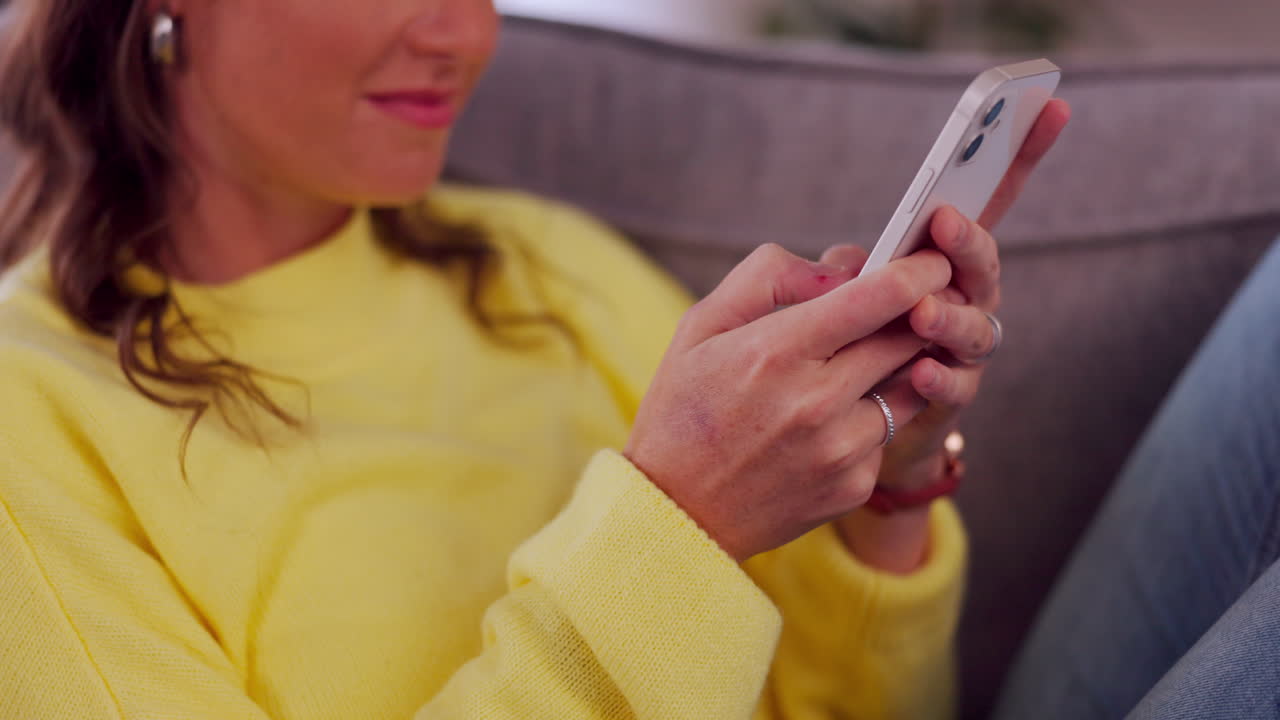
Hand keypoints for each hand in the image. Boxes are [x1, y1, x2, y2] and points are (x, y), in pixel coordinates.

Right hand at [623, 244, 951, 561]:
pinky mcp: (854, 485)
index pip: (877, 297)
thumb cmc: (684, 410)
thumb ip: (768, 276)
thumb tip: (842, 264)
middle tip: (915, 302)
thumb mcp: (701, 326)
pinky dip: (869, 417)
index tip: (932, 260)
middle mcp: (816, 402)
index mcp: (776, 352)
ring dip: (898, 365)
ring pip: (909, 386)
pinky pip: (884, 432)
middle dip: (920, 313)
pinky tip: (829, 423)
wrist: (676, 514)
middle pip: (907, 338)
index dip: (918, 271)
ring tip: (863, 362)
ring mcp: (840, 449)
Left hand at [833, 98, 1072, 490]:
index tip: (1049, 105)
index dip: (1020, 155)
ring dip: (952, 315)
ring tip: (920, 313)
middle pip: (983, 263)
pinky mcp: (949, 395)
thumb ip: (842, 271)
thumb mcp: (827, 296)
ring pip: (979, 324)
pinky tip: (917, 368)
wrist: (834, 429)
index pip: (986, 200)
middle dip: (968, 242)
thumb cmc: (834, 346)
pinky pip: (957, 384)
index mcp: (936, 257)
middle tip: (943, 225)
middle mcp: (962, 295)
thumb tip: (850, 262)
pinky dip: (940, 375)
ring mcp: (962, 346)